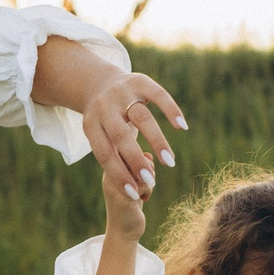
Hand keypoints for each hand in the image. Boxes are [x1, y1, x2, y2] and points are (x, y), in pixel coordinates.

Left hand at [82, 71, 184, 203]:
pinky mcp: (140, 81)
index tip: (133, 194)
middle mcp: (105, 107)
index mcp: (91, 124)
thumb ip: (113, 155)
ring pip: (141, 118)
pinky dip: (171, 110)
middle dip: (135, 160)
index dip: (118, 174)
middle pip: (120, 136)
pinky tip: (182, 127)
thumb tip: (133, 188)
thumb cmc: (103, 121)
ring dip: (157, 141)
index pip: (104, 153)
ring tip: (169, 162)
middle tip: (150, 180)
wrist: (96, 81)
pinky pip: (158, 95)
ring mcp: (122, 93)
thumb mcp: (98, 135)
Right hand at [101, 162, 145, 241]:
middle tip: (149, 180)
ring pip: (141, 169)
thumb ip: (139, 167)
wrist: (124, 232)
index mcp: (110, 170)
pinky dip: (149, 190)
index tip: (144, 172)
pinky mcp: (123, 198)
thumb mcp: (135, 183)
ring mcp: (114, 187)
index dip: (140, 158)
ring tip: (145, 191)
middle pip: (134, 157)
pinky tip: (144, 199)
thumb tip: (148, 155)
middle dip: (147, 167)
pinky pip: (143, 184)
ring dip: (149, 179)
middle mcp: (109, 176)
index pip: (127, 151)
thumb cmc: (131, 205)